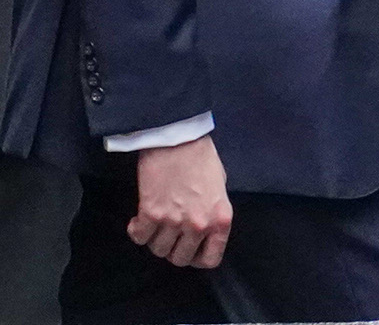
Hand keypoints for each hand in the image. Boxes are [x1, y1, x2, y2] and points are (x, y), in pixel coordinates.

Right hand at [129, 134, 230, 268]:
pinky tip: (139, 220)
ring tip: (157, 222)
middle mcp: (199, 225)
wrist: (178, 140)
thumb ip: (212, 214)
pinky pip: (140, 238)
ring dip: (155, 239)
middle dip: (174, 250)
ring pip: (158, 250)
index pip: (210, 259)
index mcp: (220, 220)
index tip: (190, 250)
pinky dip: (137, 232)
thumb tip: (203, 232)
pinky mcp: (151, 214)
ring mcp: (174, 221)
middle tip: (171, 235)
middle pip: (180, 259)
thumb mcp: (220, 189)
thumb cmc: (202, 159)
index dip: (197, 257)